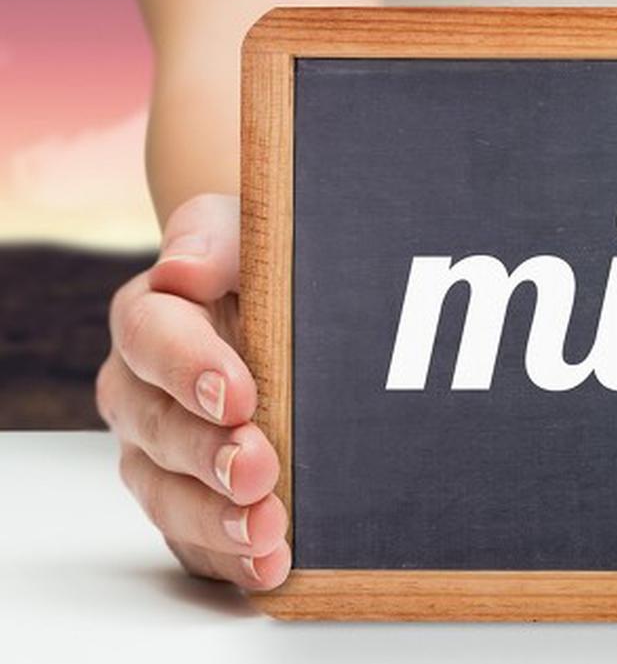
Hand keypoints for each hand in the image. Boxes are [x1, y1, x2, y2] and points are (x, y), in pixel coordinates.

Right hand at [96, 194, 289, 588]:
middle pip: (158, 429)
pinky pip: (196, 541)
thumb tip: (182, 269)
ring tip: (267, 532)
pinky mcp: (193, 502)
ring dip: (216, 519)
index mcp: (150, 319)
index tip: (238, 394)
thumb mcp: (246, 230)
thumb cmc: (263, 267)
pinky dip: (231, 558)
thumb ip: (214, 239)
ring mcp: (163, 454)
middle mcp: (143, 393)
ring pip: (167, 494)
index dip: (189, 369)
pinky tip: (269, 566)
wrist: (291, 313)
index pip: (150, 338)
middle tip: (258, 469)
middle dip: (208, 456)